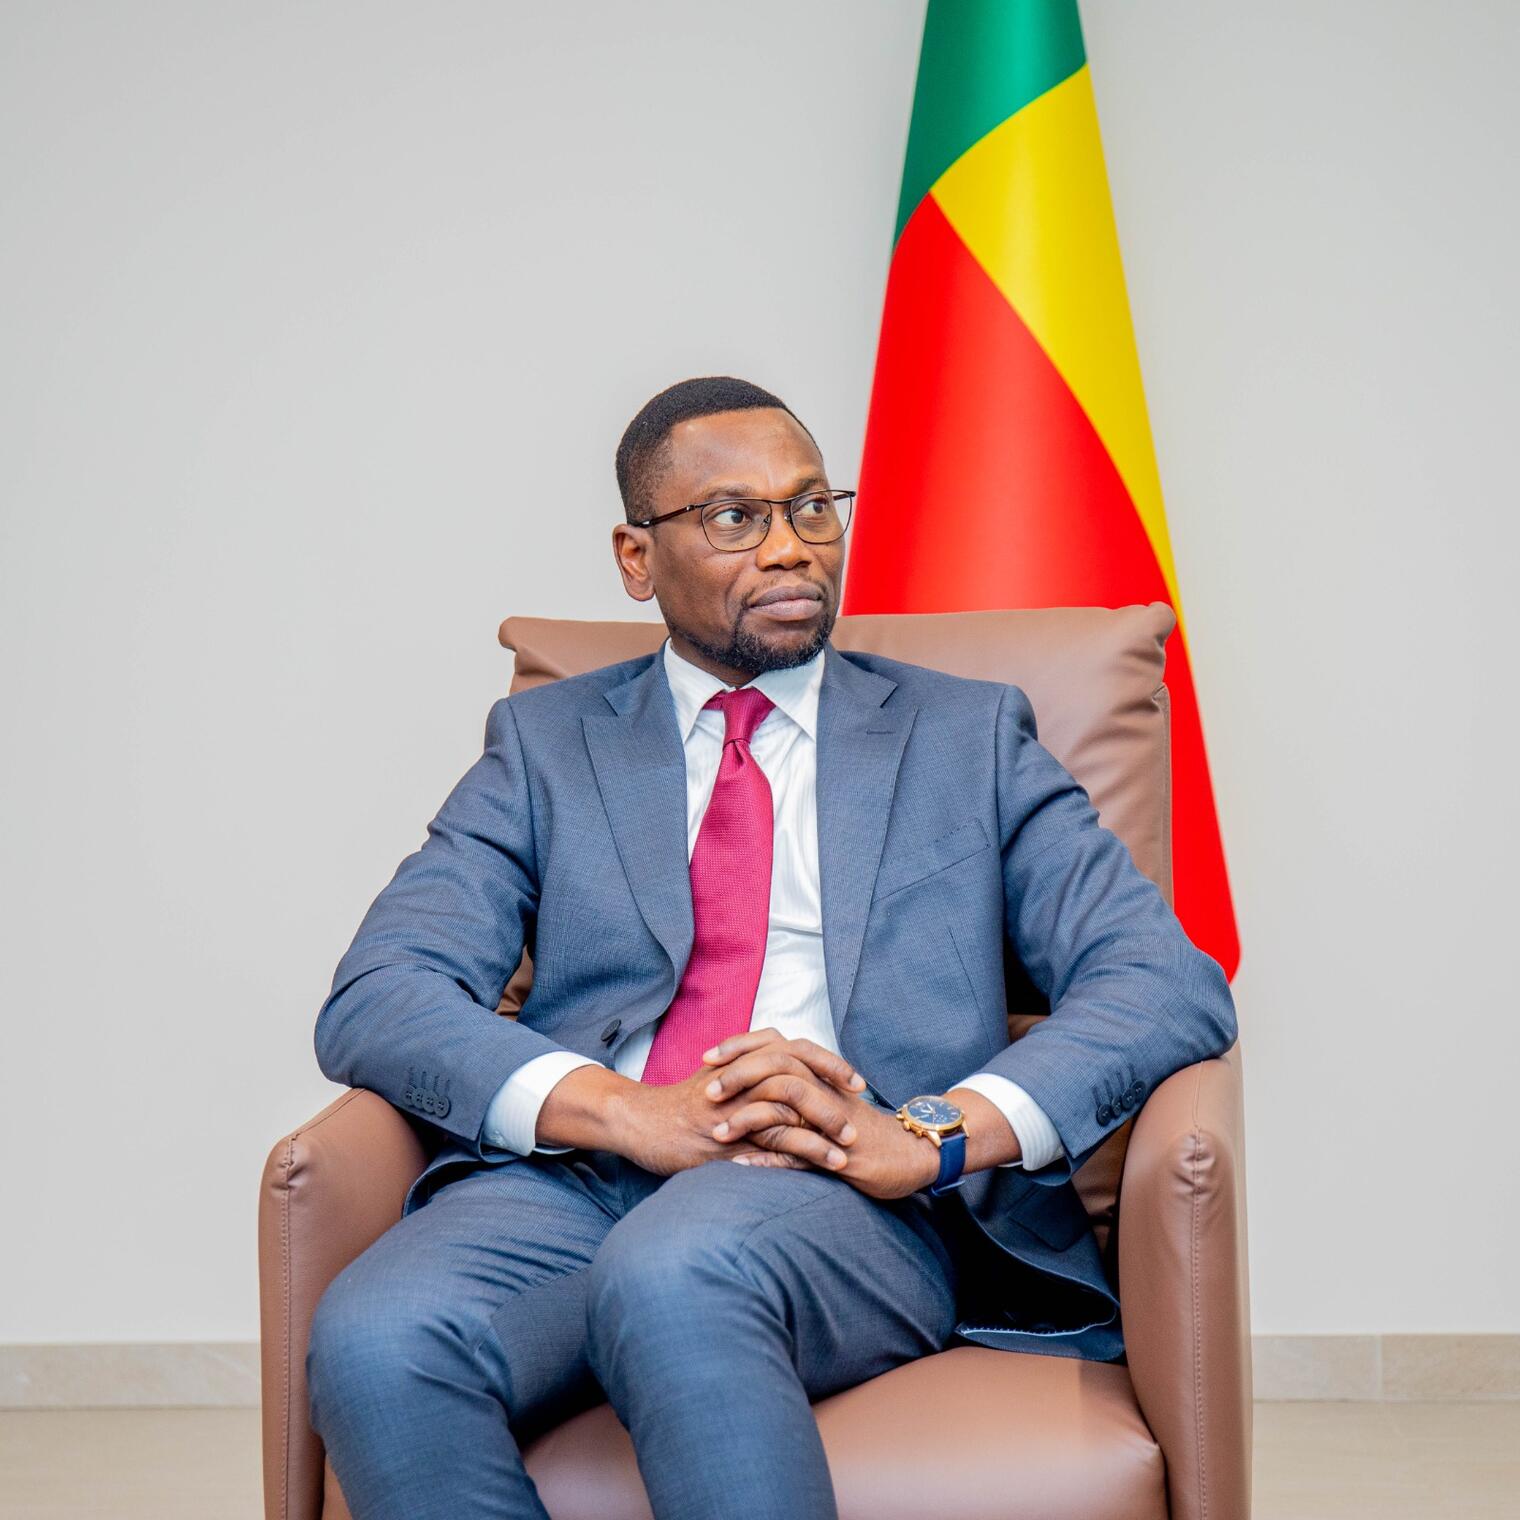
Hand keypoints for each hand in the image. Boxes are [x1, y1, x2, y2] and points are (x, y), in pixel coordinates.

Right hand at [543, 1030, 865, 1176]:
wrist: (637, 1119)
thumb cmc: (681, 1101)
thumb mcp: (720, 1074)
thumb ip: (753, 1065)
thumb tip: (791, 1064)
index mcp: (743, 1061)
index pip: (797, 1052)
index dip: (830, 1065)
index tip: (858, 1083)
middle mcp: (738, 1082)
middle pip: (795, 1081)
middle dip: (831, 1105)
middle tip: (856, 1126)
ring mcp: (728, 1113)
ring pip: (781, 1117)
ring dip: (817, 1140)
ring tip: (844, 1158)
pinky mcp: (717, 1144)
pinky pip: (758, 1151)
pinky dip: (786, 1162)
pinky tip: (809, 1175)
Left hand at [702, 1033, 940, 1198]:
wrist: (910, 1153)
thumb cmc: (861, 1129)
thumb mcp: (826, 1101)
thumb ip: (795, 1086)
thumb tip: (755, 1080)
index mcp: (818, 1072)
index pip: (774, 1046)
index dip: (739, 1048)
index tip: (707, 1057)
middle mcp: (824, 1088)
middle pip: (776, 1065)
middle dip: (737, 1075)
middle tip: (705, 1091)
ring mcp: (831, 1119)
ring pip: (784, 1104)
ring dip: (746, 1118)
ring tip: (717, 1133)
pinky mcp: (838, 1152)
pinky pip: (798, 1151)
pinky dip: (767, 1158)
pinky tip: (740, 1166)